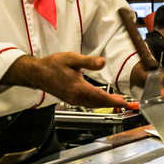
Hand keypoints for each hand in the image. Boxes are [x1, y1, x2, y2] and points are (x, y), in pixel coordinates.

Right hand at [4, 53, 127, 107]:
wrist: (37, 73)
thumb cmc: (52, 65)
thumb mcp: (71, 59)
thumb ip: (88, 62)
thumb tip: (102, 62)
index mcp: (78, 88)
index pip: (100, 97)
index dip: (114, 100)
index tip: (125, 102)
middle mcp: (76, 97)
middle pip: (98, 103)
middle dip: (112, 104)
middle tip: (125, 103)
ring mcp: (72, 99)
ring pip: (93, 105)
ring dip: (105, 104)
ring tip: (116, 102)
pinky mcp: (70, 99)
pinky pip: (87, 103)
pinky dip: (96, 102)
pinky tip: (100, 98)